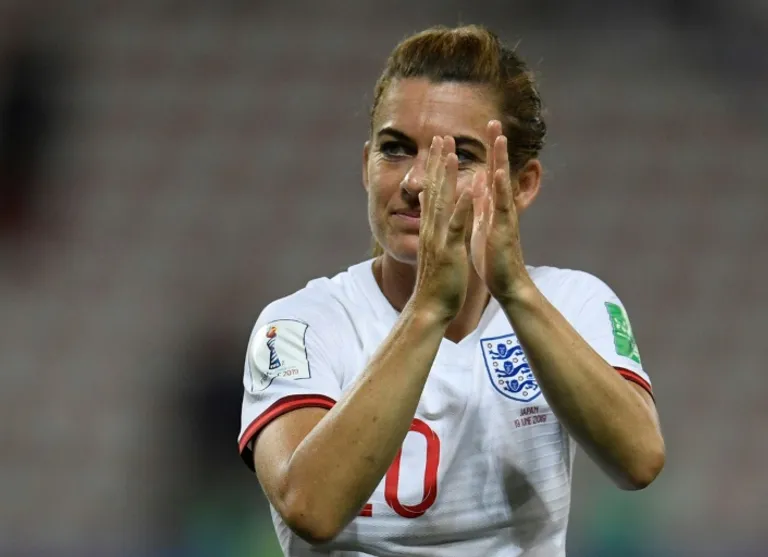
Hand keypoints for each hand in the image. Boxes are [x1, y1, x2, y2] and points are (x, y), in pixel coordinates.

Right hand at [409, 136, 475, 321]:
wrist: (431, 307)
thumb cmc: (436, 282)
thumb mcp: (432, 251)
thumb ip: (431, 230)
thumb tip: (428, 215)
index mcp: (430, 229)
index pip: (432, 193)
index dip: (435, 170)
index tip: (438, 148)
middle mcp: (431, 229)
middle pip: (434, 190)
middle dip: (437, 163)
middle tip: (440, 137)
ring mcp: (439, 238)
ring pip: (442, 201)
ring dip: (447, 176)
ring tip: (451, 153)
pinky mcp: (449, 250)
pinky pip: (457, 224)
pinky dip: (463, 205)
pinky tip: (470, 188)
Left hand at [470, 121, 531, 303]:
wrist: (505, 284)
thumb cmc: (493, 257)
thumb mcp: (481, 225)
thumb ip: (481, 205)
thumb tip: (477, 185)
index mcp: (491, 207)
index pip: (489, 174)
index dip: (487, 153)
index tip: (484, 130)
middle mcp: (500, 208)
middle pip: (499, 172)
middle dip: (497, 147)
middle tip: (495, 121)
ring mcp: (505, 218)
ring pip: (503, 184)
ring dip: (501, 160)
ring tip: (500, 138)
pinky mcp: (504, 231)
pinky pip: (501, 207)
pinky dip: (500, 189)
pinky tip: (498, 173)